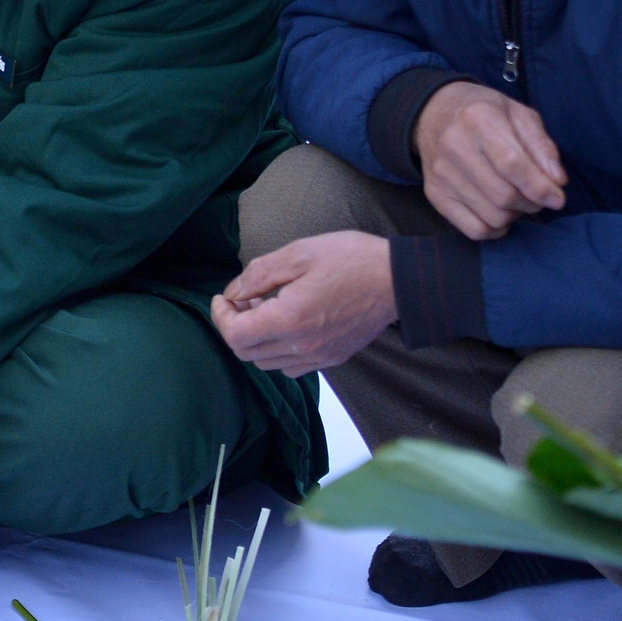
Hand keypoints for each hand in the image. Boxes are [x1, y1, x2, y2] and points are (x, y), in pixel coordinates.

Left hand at [212, 230, 396, 376]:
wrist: (400, 280)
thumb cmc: (351, 260)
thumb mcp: (297, 253)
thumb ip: (258, 275)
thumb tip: (233, 292)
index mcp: (289, 320)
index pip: (235, 335)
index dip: (220, 316)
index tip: (224, 297)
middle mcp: (302, 347)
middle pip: (246, 353)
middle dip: (235, 327)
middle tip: (244, 300)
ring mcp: (320, 357)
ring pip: (267, 363)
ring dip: (256, 340)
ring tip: (265, 308)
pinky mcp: (334, 358)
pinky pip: (292, 367)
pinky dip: (278, 351)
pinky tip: (287, 325)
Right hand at [412, 81, 566, 238]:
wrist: (433, 114)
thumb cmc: (484, 113)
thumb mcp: (519, 114)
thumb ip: (542, 146)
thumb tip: (556, 182)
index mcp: (478, 119)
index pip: (512, 164)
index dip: (540, 187)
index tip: (557, 198)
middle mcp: (454, 146)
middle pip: (503, 195)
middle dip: (531, 203)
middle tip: (537, 196)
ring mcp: (441, 173)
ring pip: (492, 216)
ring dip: (515, 215)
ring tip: (516, 199)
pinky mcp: (434, 193)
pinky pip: (473, 229)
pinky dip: (495, 229)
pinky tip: (500, 214)